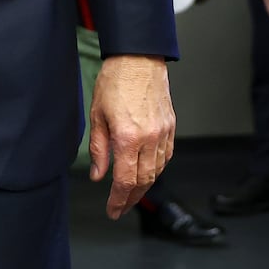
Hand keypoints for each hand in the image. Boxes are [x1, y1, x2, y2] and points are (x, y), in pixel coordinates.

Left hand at [87, 55, 174, 218]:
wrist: (138, 59)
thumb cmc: (115, 81)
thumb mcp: (97, 115)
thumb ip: (99, 149)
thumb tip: (98, 174)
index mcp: (128, 137)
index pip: (125, 180)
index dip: (118, 200)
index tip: (112, 210)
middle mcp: (149, 139)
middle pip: (144, 181)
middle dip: (131, 198)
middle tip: (120, 208)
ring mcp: (163, 133)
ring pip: (157, 171)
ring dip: (144, 186)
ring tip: (131, 194)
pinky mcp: (171, 126)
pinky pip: (166, 156)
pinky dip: (156, 169)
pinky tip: (147, 172)